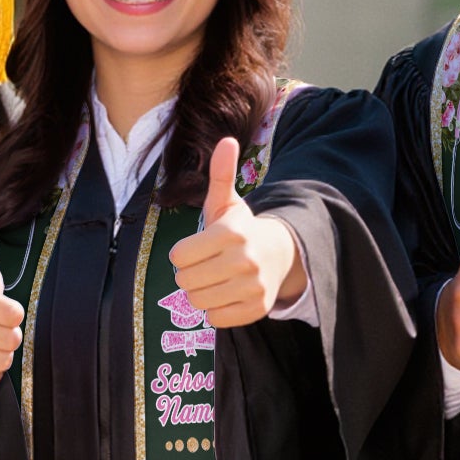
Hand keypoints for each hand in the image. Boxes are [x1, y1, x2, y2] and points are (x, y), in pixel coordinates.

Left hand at [167, 136, 303, 328]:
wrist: (280, 254)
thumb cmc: (241, 229)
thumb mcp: (227, 202)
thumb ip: (220, 174)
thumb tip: (226, 140)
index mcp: (232, 233)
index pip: (179, 256)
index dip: (181, 254)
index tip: (195, 248)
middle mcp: (244, 261)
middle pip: (185, 281)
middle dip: (189, 274)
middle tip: (204, 265)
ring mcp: (253, 287)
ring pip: (198, 302)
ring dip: (200, 292)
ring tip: (214, 279)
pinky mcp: (257, 309)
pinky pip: (216, 318)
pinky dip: (216, 309)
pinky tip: (226, 293)